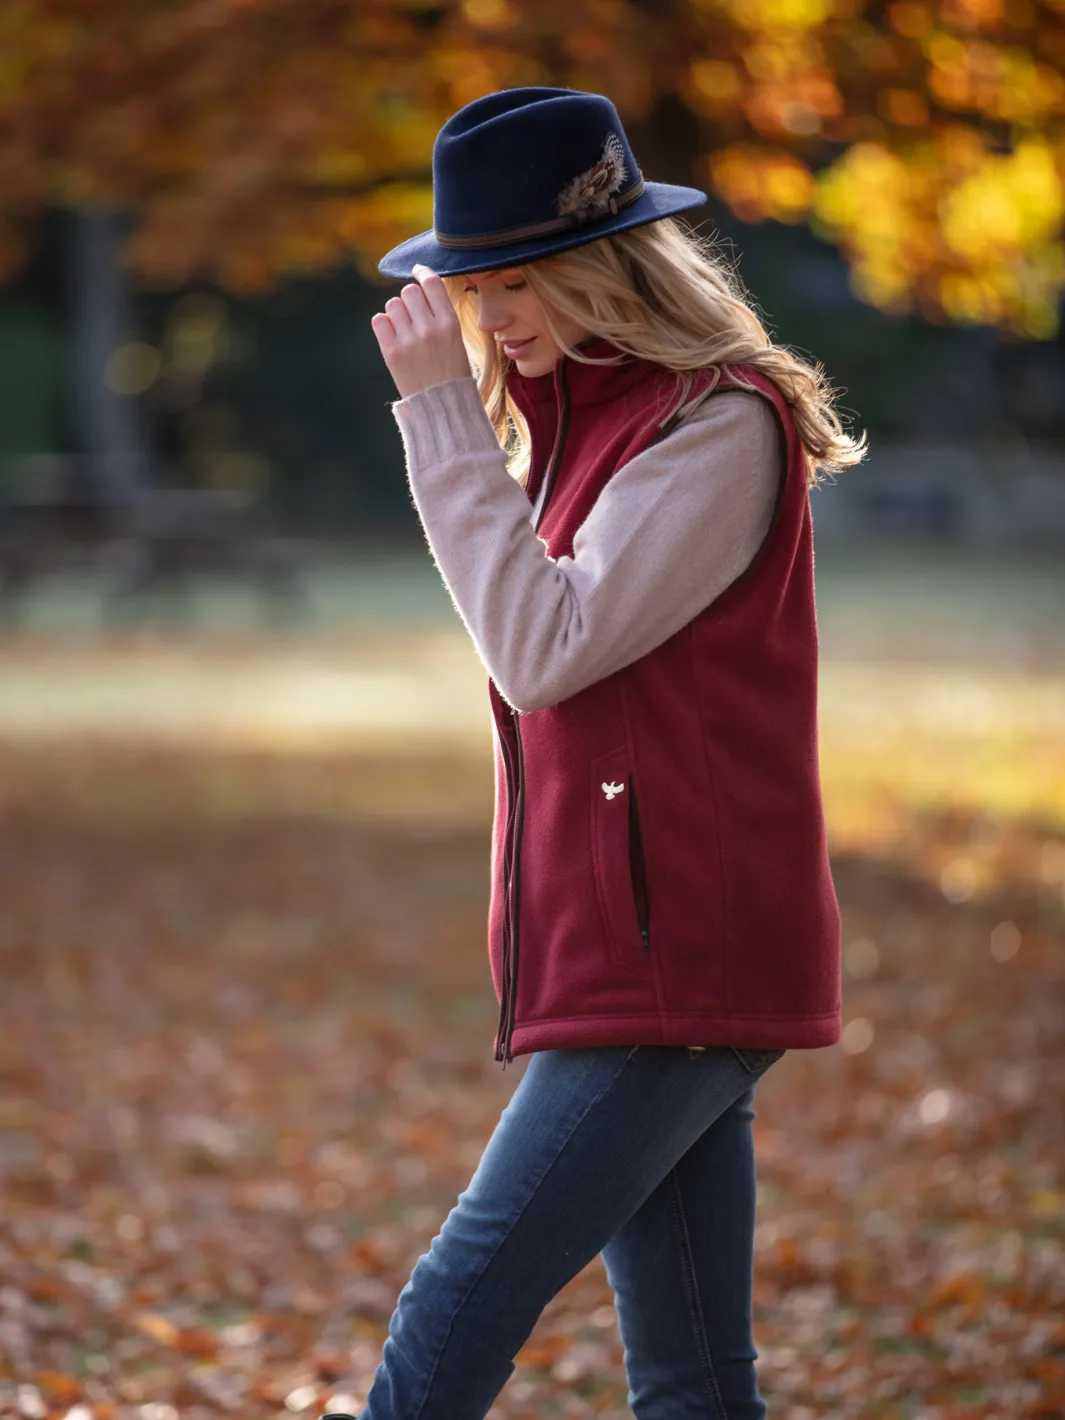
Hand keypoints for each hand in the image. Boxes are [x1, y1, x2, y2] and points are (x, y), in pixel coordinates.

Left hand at [371, 264, 472, 398]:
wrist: (442, 408)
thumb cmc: (452, 374)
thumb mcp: (457, 341)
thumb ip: (440, 315)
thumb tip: (420, 289)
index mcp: (450, 324)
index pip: (431, 283)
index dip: (422, 272)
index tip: (417, 272)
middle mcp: (429, 329)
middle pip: (409, 291)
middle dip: (410, 299)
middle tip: (414, 314)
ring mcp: (409, 341)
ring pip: (393, 304)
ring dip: (396, 312)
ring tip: (404, 328)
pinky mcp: (392, 353)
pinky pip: (379, 321)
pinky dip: (384, 324)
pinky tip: (393, 335)